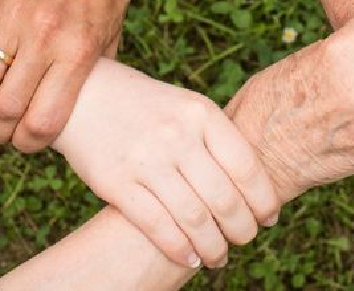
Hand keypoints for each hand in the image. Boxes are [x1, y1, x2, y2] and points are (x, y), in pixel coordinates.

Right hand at [0, 0, 135, 151]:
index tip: (28, 144)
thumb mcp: (112, 37)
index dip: (29, 145)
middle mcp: (44, 37)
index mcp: (78, 51)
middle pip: (4, 109)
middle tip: (0, 135)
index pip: (42, 121)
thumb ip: (92, 77)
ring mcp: (13, 18)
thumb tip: (77, 116)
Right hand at [59, 61, 279, 268]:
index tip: (269, 218)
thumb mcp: (186, 107)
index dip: (263, 200)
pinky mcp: (116, 182)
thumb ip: (216, 139)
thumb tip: (254, 187)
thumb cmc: (147, 106)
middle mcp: (177, 135)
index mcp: (201, 113)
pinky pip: (157, 226)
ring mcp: (146, 160)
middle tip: (245, 240)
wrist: (84, 94)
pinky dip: (179, 249)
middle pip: (224, 199)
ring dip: (214, 247)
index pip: (246, 167)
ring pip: (194, 219)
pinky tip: (190, 258)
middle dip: (242, 229)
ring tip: (219, 257)